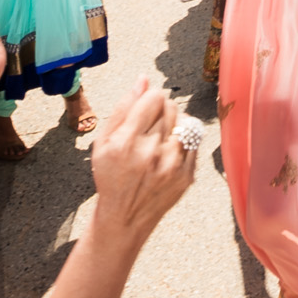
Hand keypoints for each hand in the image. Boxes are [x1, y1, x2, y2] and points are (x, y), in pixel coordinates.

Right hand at [88, 75, 195, 246]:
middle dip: (161, 109)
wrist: (124, 218)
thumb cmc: (111, 176)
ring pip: (185, 122)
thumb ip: (123, 108)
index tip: (146, 104)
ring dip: (174, 123)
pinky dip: (183, 141)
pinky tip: (168, 151)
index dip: (151, 96)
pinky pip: (193, 142)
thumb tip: (143, 80)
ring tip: (160, 137)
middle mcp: (151, 153)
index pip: (154, 98)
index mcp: (126, 142)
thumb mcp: (103, 143)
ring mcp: (172, 165)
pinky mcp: (187, 175)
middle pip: (170, 107)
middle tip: (150, 124)